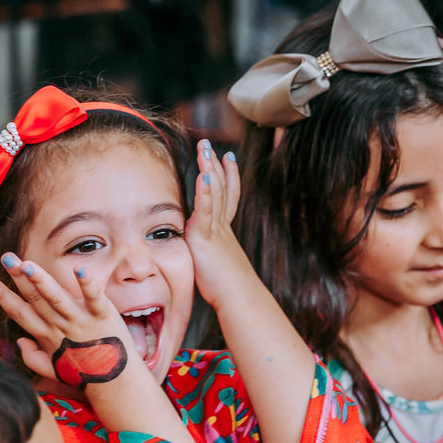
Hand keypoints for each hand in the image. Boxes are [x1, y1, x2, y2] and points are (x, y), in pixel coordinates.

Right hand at [0, 254, 135, 386]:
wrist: (115, 383)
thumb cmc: (82, 373)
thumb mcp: (52, 369)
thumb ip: (32, 358)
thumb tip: (19, 341)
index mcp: (47, 335)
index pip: (21, 313)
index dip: (3, 297)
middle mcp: (60, 325)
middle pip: (35, 298)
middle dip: (19, 278)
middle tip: (6, 258)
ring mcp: (81, 320)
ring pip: (57, 297)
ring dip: (41, 280)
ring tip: (27, 264)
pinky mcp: (103, 315)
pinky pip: (93, 297)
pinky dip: (86, 283)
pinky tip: (78, 269)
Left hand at [185, 139, 246, 311]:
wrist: (239, 299)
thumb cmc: (230, 291)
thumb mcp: (220, 267)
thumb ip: (212, 257)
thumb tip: (210, 260)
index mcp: (224, 233)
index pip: (228, 197)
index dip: (229, 176)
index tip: (228, 157)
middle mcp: (222, 227)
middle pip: (220, 188)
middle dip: (214, 164)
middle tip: (209, 143)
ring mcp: (215, 231)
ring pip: (213, 193)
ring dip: (209, 169)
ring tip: (205, 149)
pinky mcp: (205, 238)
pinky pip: (205, 211)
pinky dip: (205, 193)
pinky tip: (202, 176)